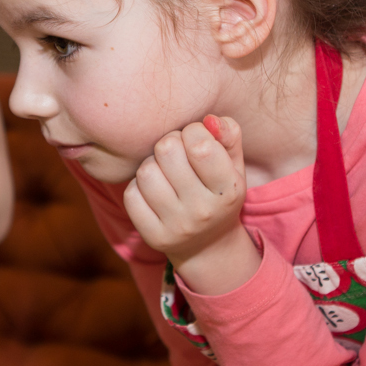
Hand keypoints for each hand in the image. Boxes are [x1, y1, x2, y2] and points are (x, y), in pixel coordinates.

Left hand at [123, 115, 256, 293]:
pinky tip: (152, 190)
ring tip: (163, 171)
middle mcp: (203, 210)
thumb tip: (208, 119)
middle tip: (175, 153)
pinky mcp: (153, 236)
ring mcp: (176, 226)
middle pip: (167, 150)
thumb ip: (228, 136)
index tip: (194, 139)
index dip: (192, 131)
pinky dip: (138, 186)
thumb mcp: (233, 166)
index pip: (200, 145)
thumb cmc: (218, 193)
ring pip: (146, 171)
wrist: (208, 246)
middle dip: (169, 143)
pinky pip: (131, 194)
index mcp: (228, 190)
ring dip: (151, 164)